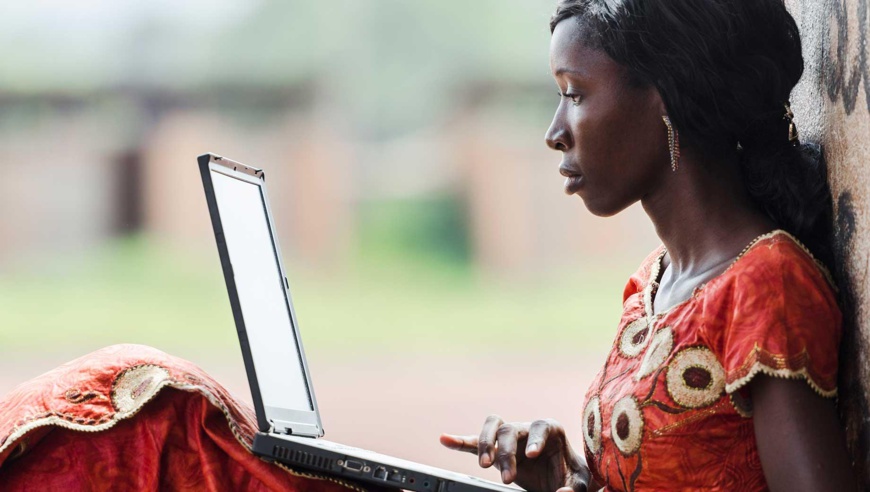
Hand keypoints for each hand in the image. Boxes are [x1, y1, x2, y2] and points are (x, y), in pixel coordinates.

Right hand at [440, 416, 592, 491]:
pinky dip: (460, 441)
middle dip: (506, 453)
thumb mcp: (578, 483)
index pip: (541, 426)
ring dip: (486, 444)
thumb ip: (572, 489)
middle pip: (511, 430)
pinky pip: (474, 441)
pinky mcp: (496, 449)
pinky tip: (445, 439)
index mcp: (550, 430)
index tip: (532, 455)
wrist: (559, 479)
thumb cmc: (569, 476)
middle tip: (507, 478)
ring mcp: (510, 438)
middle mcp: (528, 429)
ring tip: (484, 465)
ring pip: (493, 428)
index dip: (536, 439)